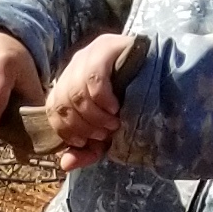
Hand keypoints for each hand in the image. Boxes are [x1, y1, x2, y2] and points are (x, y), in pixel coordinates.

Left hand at [44, 30, 141, 166]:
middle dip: (82, 126)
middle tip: (104, 134)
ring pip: (75, 92)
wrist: (160, 74)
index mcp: (68, 84)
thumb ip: (87, 149)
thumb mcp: (106, 133)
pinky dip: (102, 100)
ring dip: (94, 116)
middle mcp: (73, 66)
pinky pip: (93, 79)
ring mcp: (88, 54)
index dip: (65, 130)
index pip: (52, 109)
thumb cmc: (130, 104)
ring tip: (113, 123)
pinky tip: (115, 107)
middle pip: (61, 102)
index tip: (83, 141)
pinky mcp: (105, 47)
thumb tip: (65, 164)